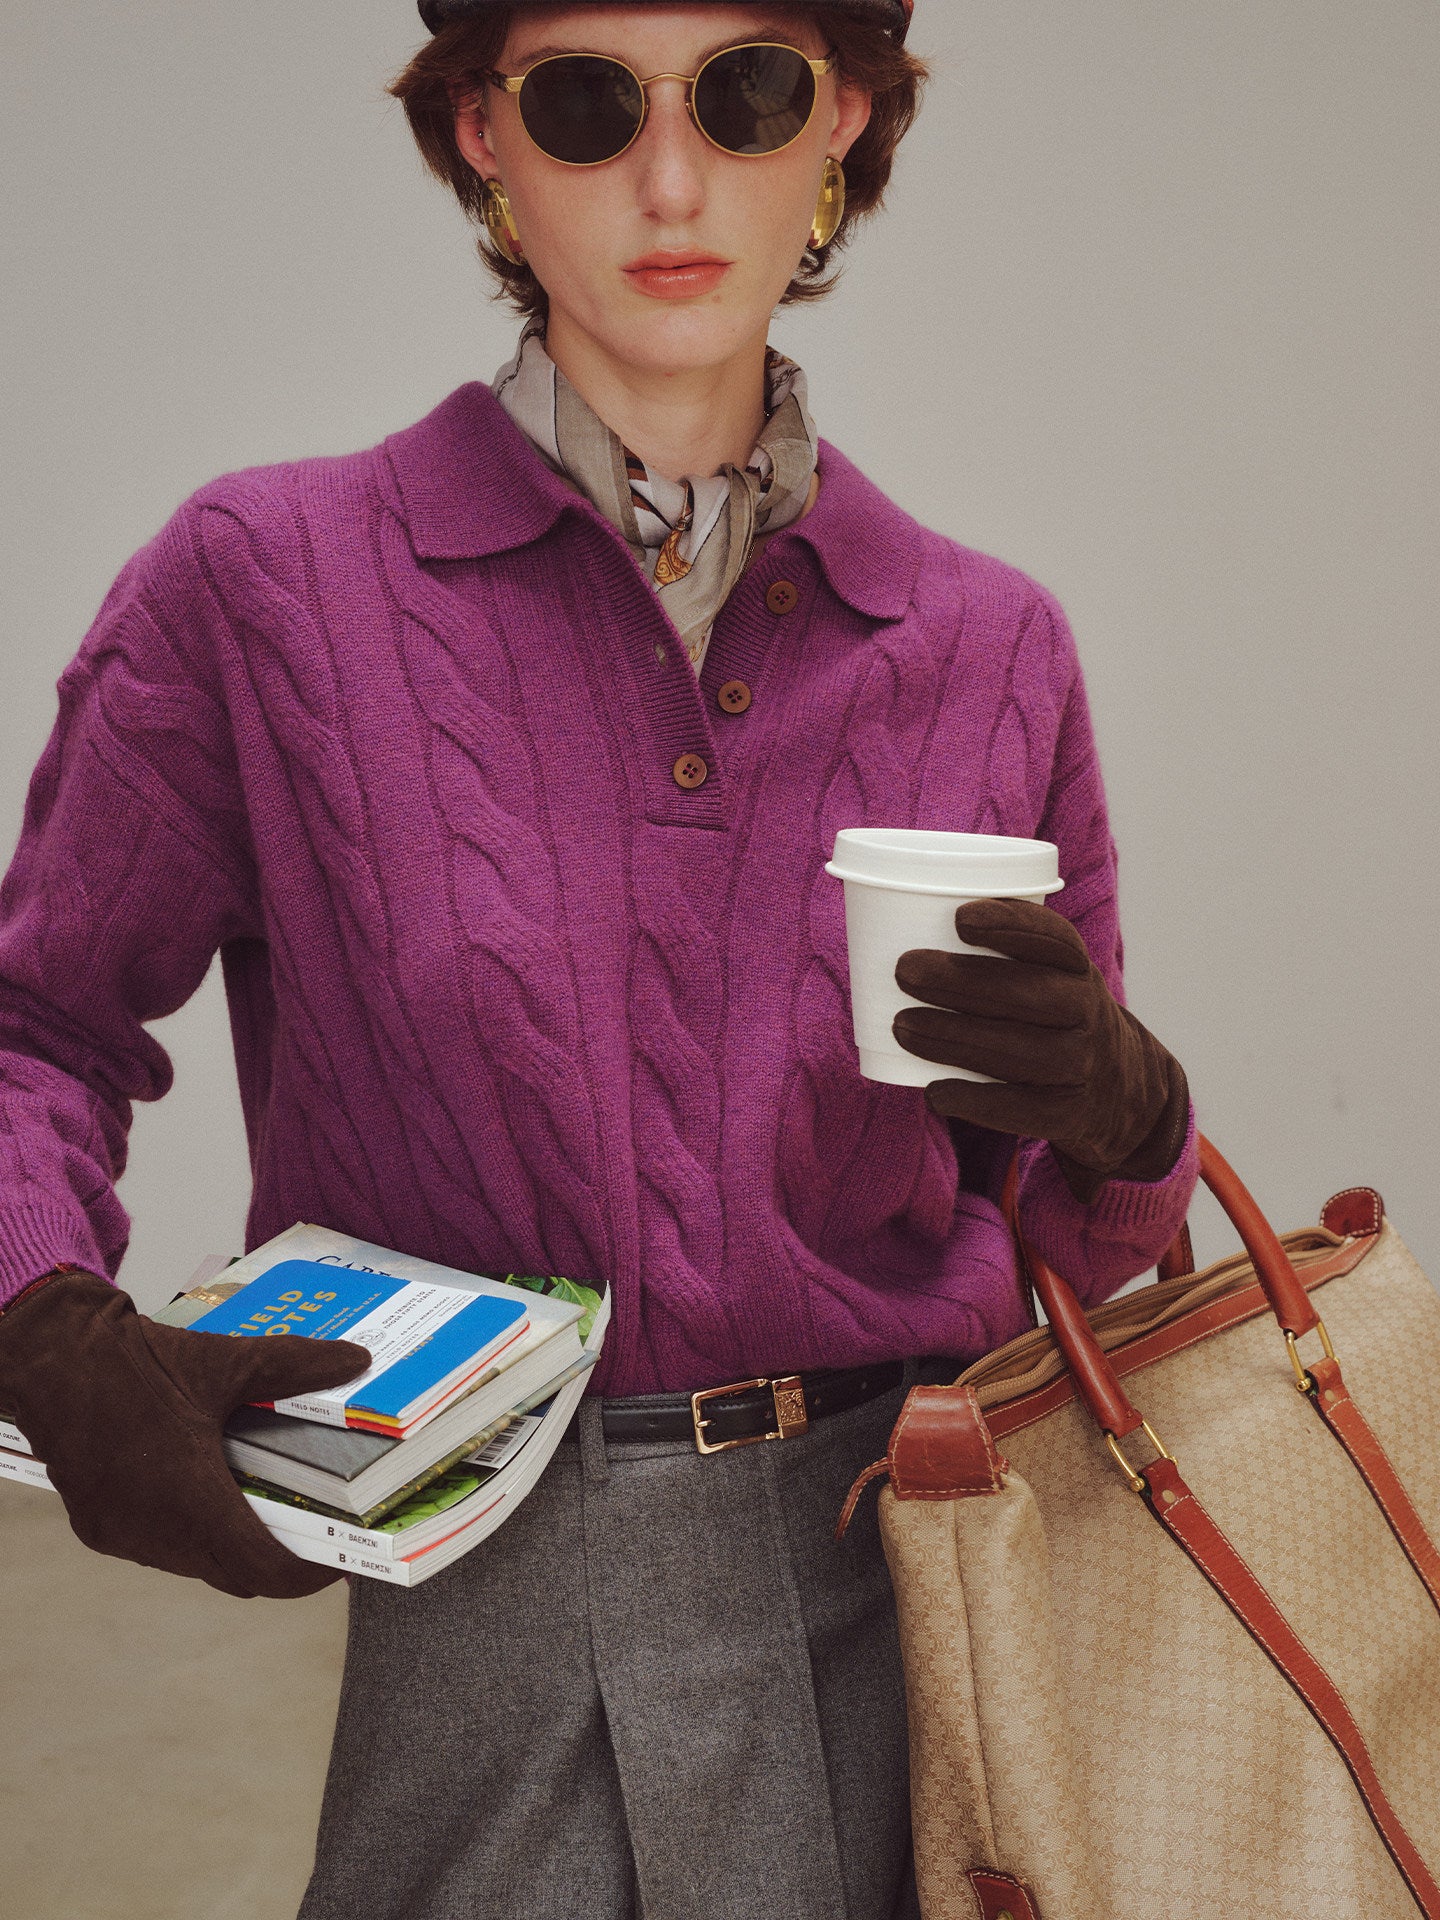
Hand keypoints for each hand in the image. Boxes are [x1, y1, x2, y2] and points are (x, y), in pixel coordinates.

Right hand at [0, 1268, 369, 1597]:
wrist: (53, 1355)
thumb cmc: (140, 1362)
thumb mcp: (227, 1361)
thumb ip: (296, 1367)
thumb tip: (356, 1361)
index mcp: (191, 1501)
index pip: (263, 1570)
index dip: (308, 1575)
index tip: (339, 1561)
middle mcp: (153, 1532)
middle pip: (234, 1575)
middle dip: (277, 1559)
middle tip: (314, 1532)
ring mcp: (121, 1534)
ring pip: (196, 1564)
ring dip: (234, 1546)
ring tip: (270, 1508)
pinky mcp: (98, 1526)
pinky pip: (161, 1548)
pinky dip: (195, 1533)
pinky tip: (213, 1493)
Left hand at [892, 899, 1189, 1203]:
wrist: (1121, 1091)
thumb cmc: (1055, 1020)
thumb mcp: (1053, 979)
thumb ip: (1003, 957)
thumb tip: (902, 928)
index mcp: (1079, 970)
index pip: (1054, 941)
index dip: (1010, 925)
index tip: (960, 919)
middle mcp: (1089, 1014)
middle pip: (1027, 994)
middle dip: (961, 981)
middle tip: (905, 970)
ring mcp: (1081, 1066)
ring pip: (1017, 1051)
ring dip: (953, 1037)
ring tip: (902, 1025)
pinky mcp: (1068, 1114)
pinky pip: (1019, 1108)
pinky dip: (973, 1100)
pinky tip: (935, 1092)